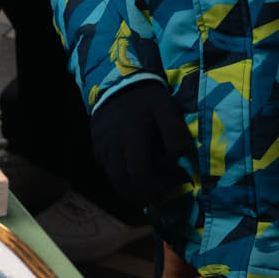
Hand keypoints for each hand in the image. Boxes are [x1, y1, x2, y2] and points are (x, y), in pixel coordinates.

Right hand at [88, 82, 195, 210]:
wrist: (118, 82)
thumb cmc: (146, 98)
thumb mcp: (166, 107)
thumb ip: (175, 131)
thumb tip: (182, 156)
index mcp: (132, 137)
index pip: (139, 174)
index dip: (156, 187)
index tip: (173, 184)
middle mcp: (113, 145)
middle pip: (123, 182)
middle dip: (143, 195)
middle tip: (161, 194)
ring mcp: (102, 147)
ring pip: (113, 179)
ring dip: (131, 190)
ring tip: (149, 189)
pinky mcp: (96, 147)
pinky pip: (106, 170)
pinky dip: (120, 178)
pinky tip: (135, 173)